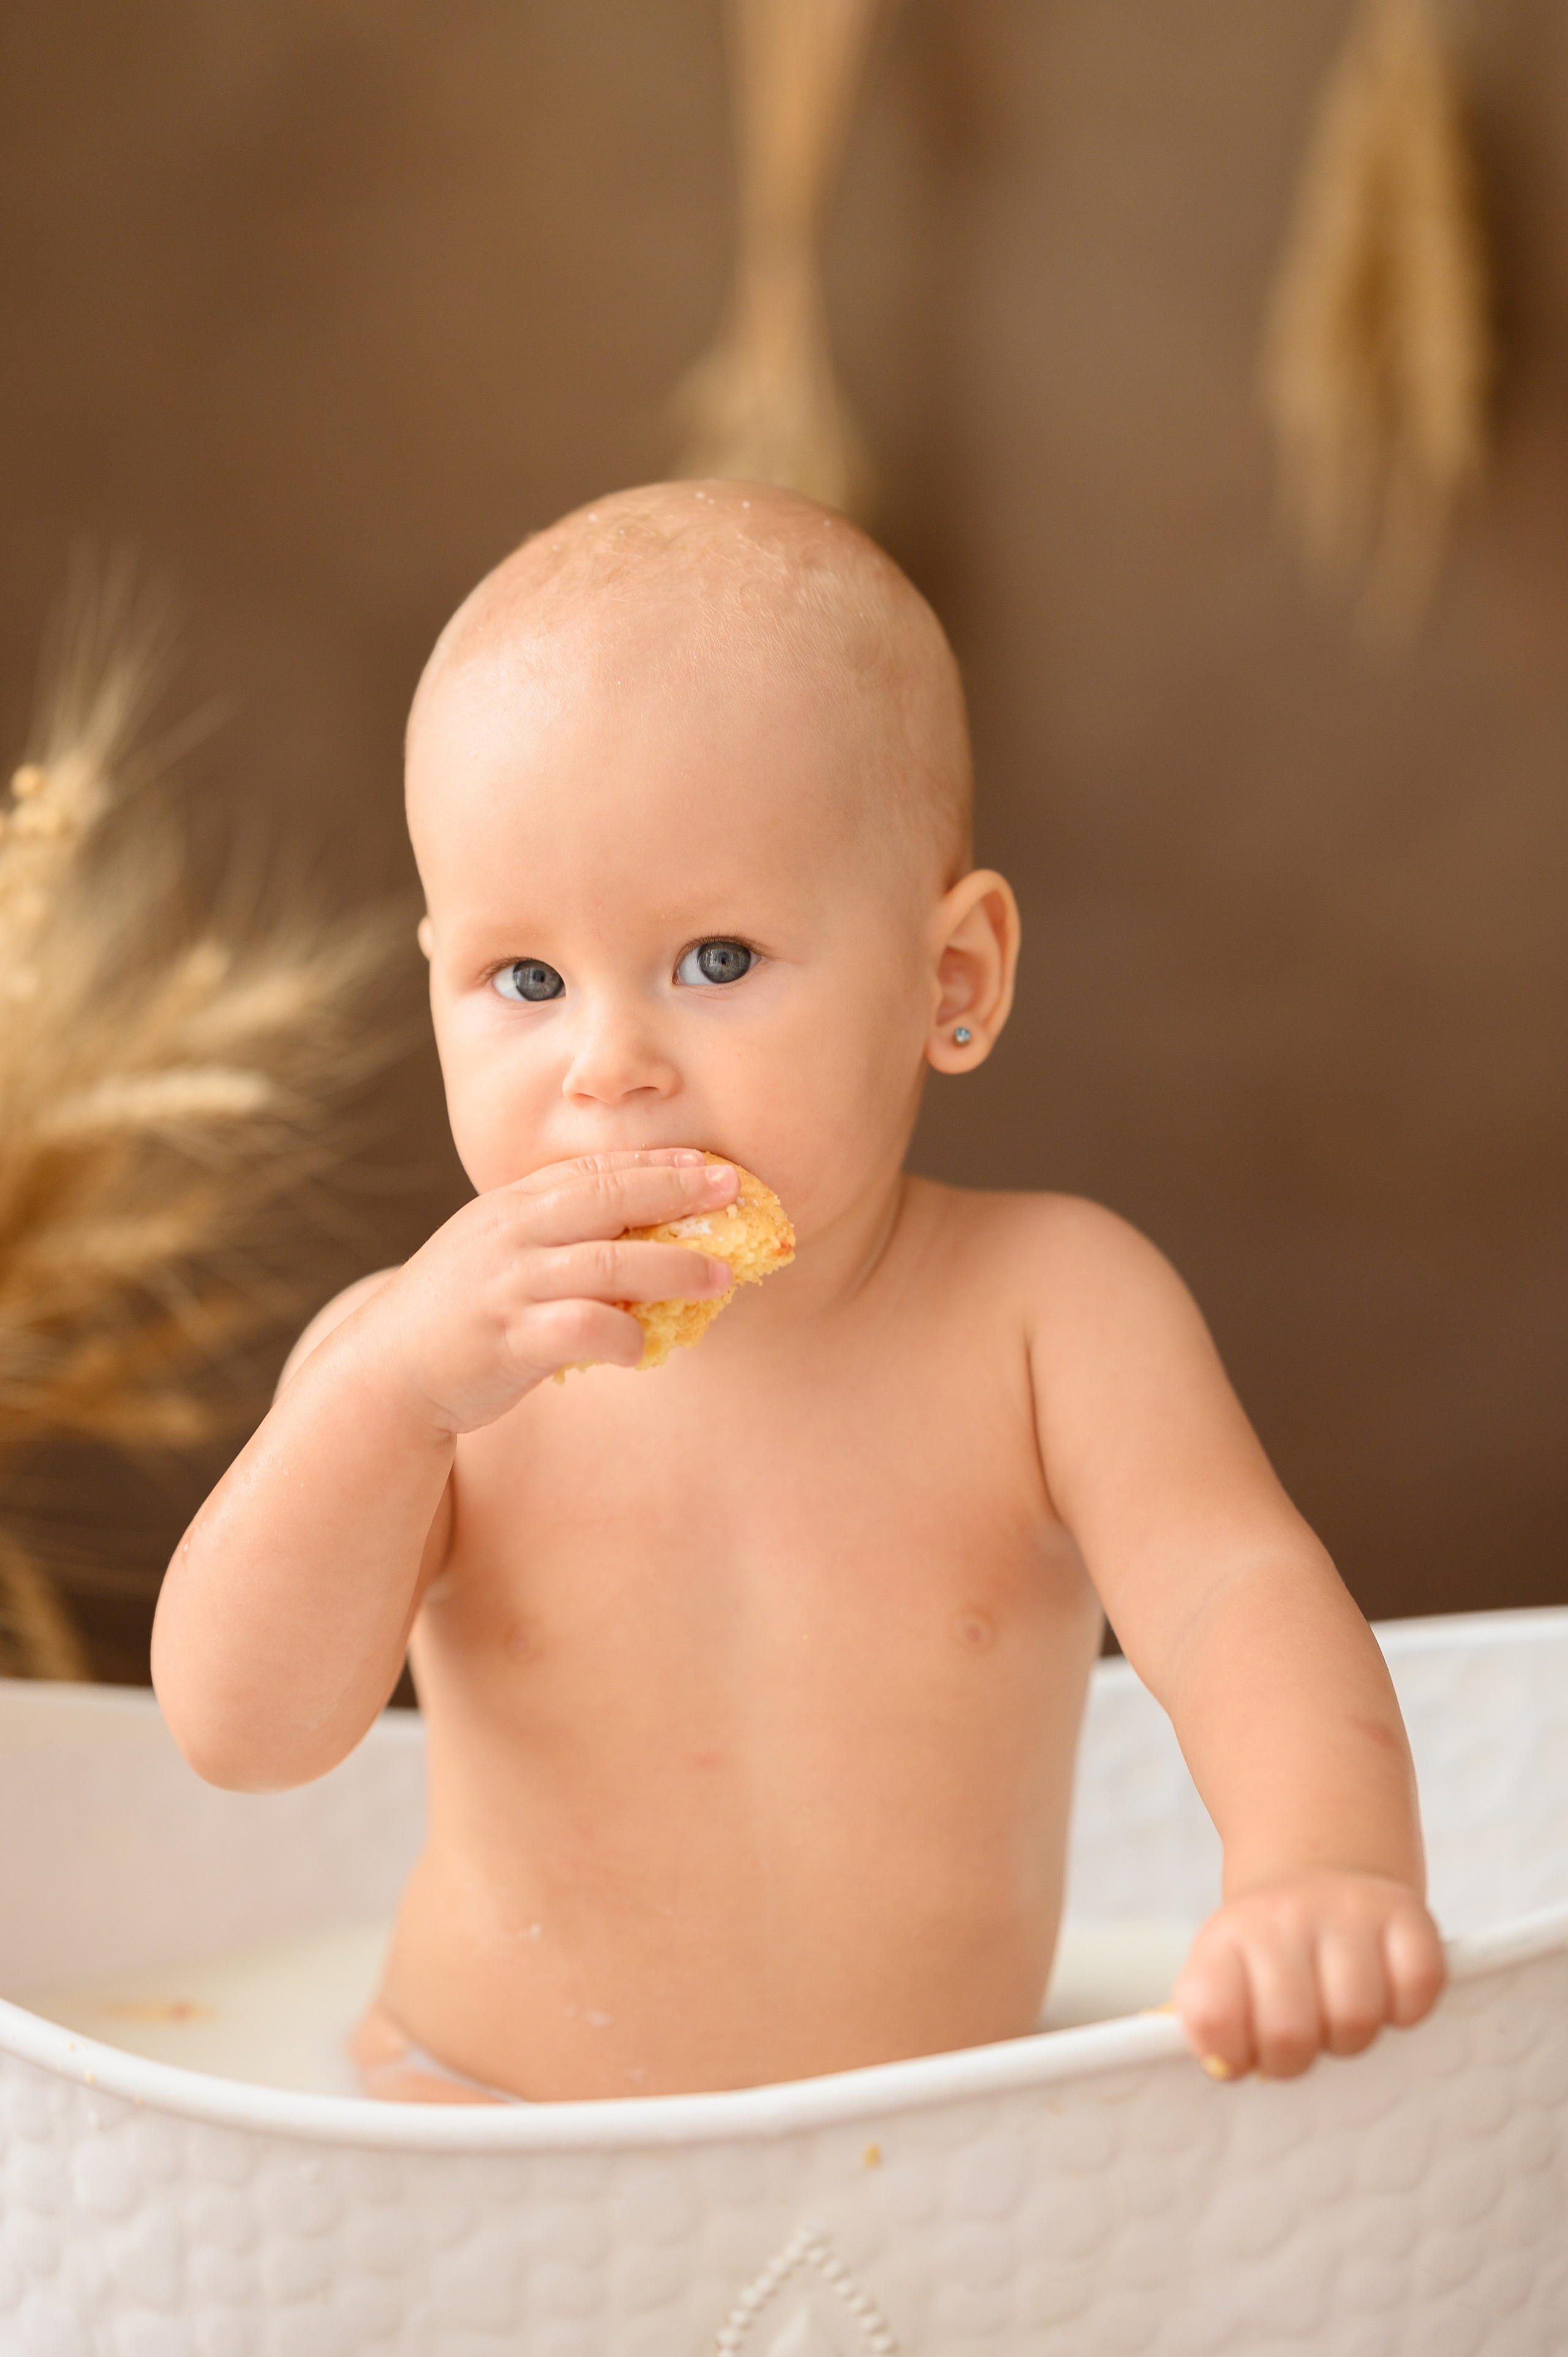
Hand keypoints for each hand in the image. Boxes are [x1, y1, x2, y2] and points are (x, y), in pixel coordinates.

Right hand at [359, 1150, 739, 1433]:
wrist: (386, 1369)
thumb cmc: (462, 1310)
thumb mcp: (501, 1251)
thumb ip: (559, 1233)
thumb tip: (646, 1227)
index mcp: (512, 1205)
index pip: (594, 1170)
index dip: (656, 1163)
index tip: (709, 1162)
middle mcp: (511, 1235)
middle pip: (606, 1198)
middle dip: (675, 1190)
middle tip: (733, 1192)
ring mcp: (508, 1285)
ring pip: (605, 1264)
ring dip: (671, 1268)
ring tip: (720, 1276)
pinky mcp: (507, 1340)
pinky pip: (579, 1329)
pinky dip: (622, 1336)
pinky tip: (645, 1347)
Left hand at [1172, 1871, 1444, 2080]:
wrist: (1319, 1865)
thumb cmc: (1270, 1946)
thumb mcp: (1222, 1972)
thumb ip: (1214, 2025)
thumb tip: (1226, 2066)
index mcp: (1225, 1938)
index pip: (1212, 2019)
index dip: (1232, 2056)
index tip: (1246, 2050)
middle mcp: (1282, 1916)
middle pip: (1289, 2034)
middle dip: (1295, 2059)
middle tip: (1300, 2035)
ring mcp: (1347, 1910)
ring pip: (1356, 2019)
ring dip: (1351, 2036)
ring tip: (1337, 2011)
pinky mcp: (1405, 1911)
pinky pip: (1418, 1988)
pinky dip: (1406, 2009)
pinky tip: (1384, 1991)